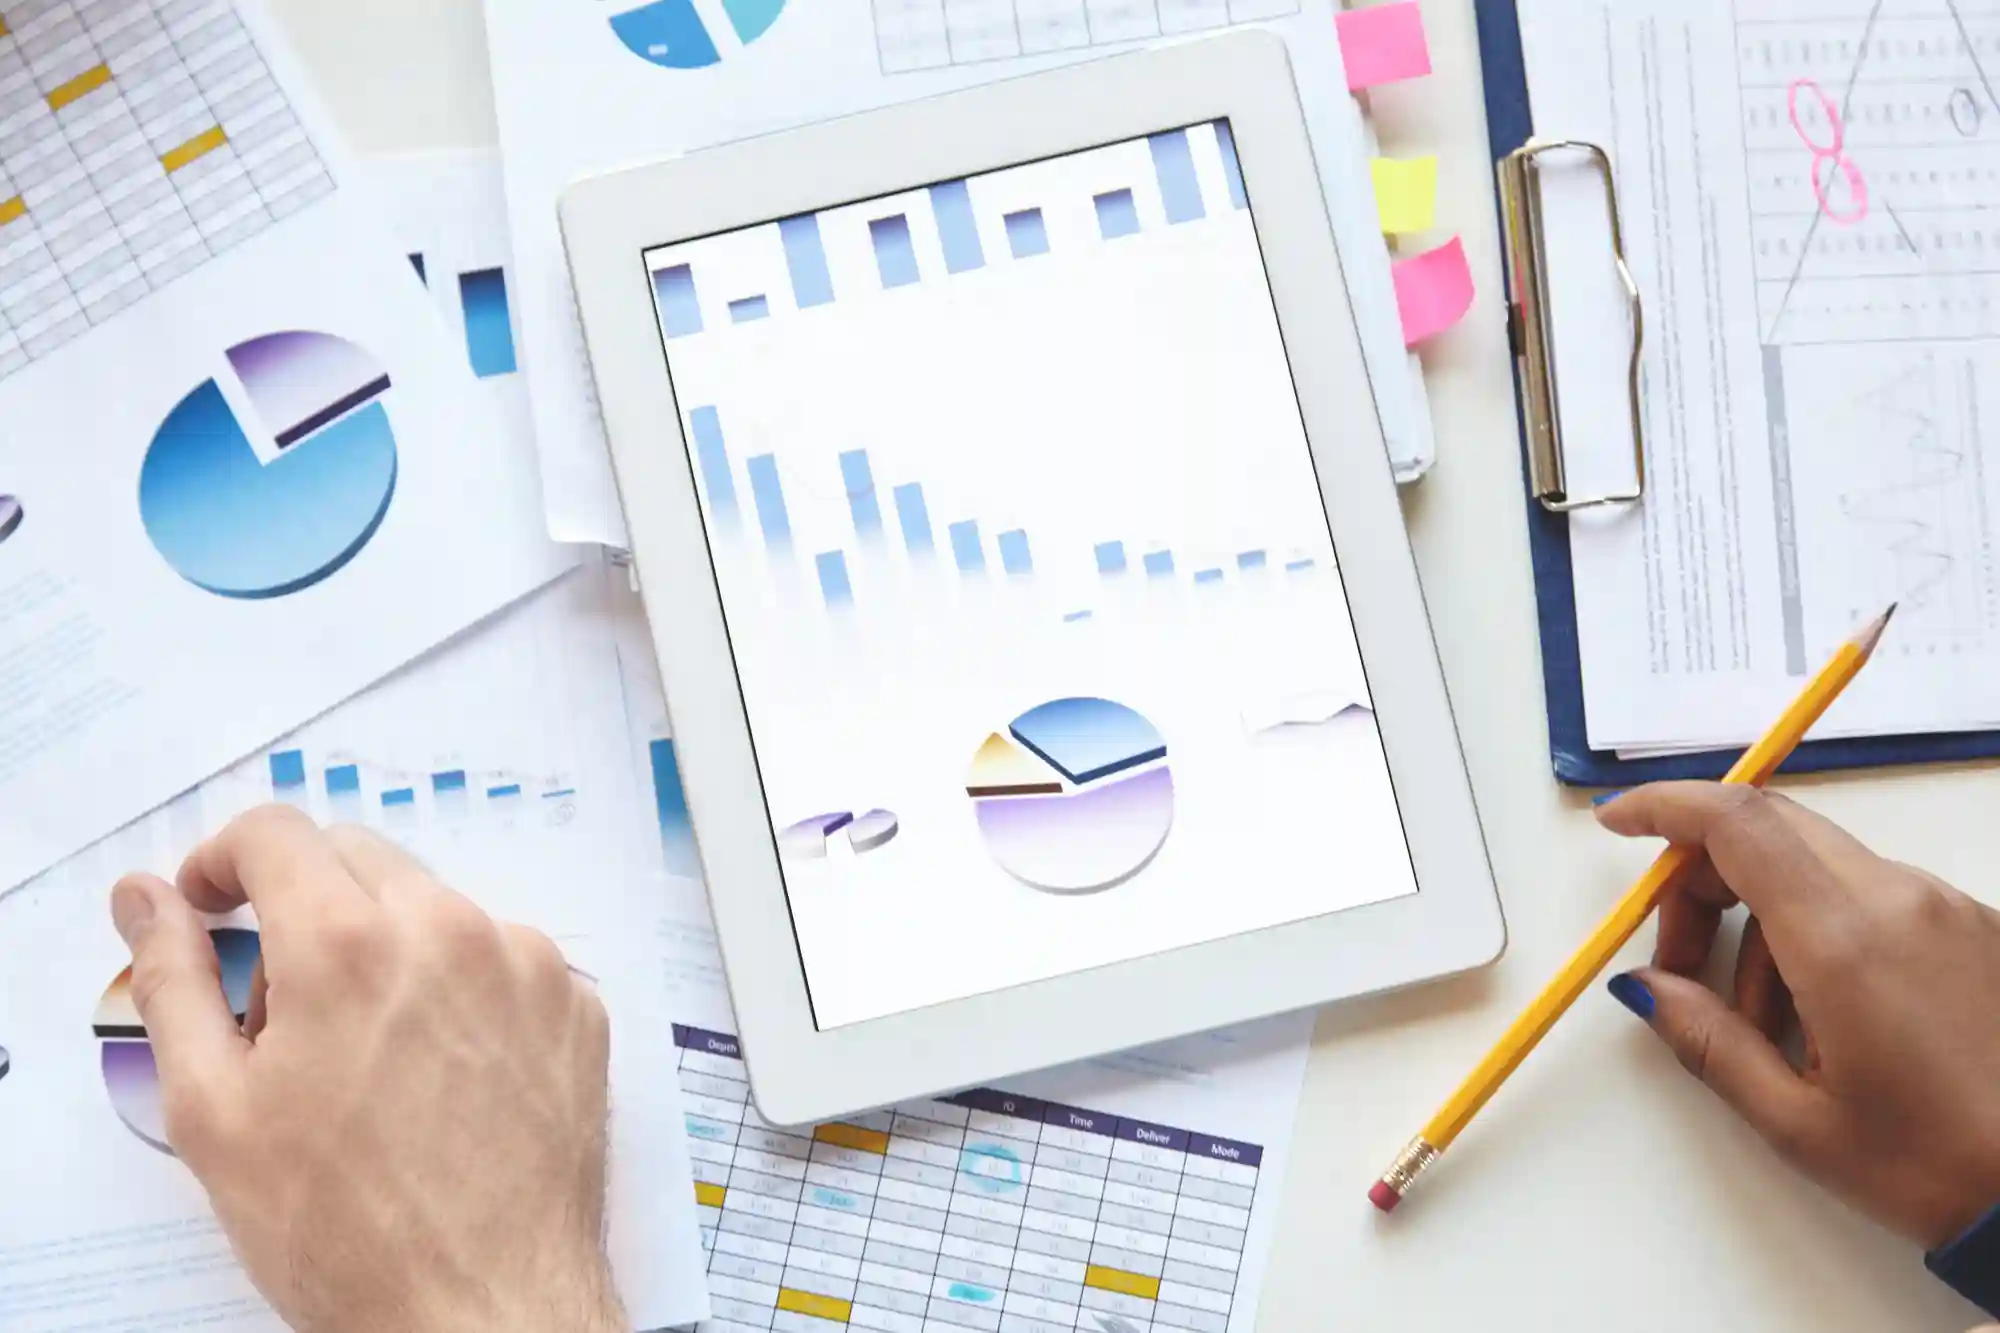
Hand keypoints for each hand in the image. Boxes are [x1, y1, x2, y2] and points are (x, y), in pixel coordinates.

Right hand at [109, 805, 625, 1332]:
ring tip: (369, 1059)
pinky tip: (442, 1076)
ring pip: (436, 908)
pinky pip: (505, 959)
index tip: (210, 907)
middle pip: (357, 859)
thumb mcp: (214, 1112)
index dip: (224, 863)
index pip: (274, 833)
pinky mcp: (578, 1004)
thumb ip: (173, 981)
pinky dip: (464, 991)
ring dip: (389, 950)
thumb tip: (147, 898)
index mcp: (348, 942)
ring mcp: (528, 964)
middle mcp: (449, 929)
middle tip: (282, 1009)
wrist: (485, 1308)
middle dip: (304, 906)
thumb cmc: (346, 1230)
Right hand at [1598, 783, 1999, 1249]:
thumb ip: (1706, 1040)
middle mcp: (1900, 900)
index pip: (1737, 824)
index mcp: (1846, 940)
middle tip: (1681, 964)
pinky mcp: (1975, 924)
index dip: (1665, 807)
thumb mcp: (1794, 1121)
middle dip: (1703, 879)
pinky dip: (1820, 930)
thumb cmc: (1929, 1165)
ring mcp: (1945, 907)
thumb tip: (1645, 986)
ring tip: (1768, 1025)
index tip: (1616, 821)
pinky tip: (1828, 1016)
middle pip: (1769, 832)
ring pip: (1816, 867)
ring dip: (1762, 918)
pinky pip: (1870, 895)